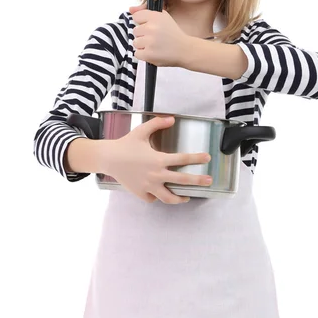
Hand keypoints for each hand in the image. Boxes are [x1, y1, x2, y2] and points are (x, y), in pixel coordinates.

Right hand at [98, 115, 212, 203]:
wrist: (108, 158)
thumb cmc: (125, 144)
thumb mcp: (142, 131)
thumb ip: (158, 123)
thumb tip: (172, 119)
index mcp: (159, 159)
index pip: (183, 159)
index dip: (197, 158)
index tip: (207, 158)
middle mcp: (156, 174)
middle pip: (182, 180)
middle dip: (198, 180)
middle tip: (209, 181)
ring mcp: (149, 186)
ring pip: (168, 197)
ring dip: (179, 198)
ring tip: (187, 197)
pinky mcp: (140, 193)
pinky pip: (153, 198)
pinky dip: (157, 197)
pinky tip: (160, 193)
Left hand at [129, 3, 190, 66]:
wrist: (185, 50)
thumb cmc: (173, 34)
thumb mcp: (163, 17)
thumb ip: (145, 11)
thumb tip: (130, 9)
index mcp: (156, 16)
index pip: (136, 17)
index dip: (142, 23)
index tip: (150, 27)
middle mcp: (152, 28)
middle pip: (135, 31)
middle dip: (143, 35)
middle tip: (155, 38)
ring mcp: (150, 41)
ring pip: (135, 43)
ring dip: (143, 46)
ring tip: (155, 46)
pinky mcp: (149, 54)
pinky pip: (137, 53)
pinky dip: (144, 55)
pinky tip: (154, 52)